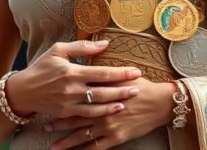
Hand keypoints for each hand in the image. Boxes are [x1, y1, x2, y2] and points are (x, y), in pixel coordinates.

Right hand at [6, 40, 142, 119]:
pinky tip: (114, 108)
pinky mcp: (67, 113)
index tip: (136, 71)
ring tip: (131, 97)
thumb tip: (105, 43)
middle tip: (139, 86)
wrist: (23, 91)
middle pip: (104, 90)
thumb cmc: (41, 67)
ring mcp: (70, 103)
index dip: (121, 73)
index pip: (102, 73)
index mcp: (71, 71)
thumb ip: (82, 46)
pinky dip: (103, 112)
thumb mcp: (58, 50)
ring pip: (99, 105)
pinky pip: (89, 114)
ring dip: (117, 101)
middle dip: (123, 88)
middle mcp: (72, 89)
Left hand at [45, 78, 176, 148]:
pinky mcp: (116, 138)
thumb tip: (90, 65)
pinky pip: (96, 148)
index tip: (50, 102)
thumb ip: (104, 73)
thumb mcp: (121, 74)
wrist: (160, 102)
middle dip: (60, 123)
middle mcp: (101, 110)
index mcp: (101, 92)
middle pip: (75, 117)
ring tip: (53, 146)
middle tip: (46, 126)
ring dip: (67, 141)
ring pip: (82, 136)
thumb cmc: (142, 86)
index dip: (63, 100)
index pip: (77, 96)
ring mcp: (108, 125)